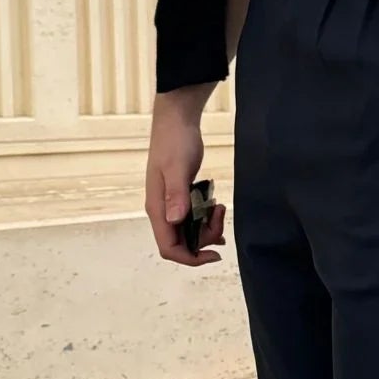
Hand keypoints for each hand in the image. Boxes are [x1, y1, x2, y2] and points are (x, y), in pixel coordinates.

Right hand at [145, 89, 225, 266]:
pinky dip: (207, 219)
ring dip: (208, 227)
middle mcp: (162, 211)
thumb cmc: (175, 141)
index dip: (191, 258)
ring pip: (190, 232)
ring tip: (219, 205)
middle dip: (205, 238)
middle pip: (183, 243)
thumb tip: (174, 220)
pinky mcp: (181, 197)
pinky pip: (194, 219)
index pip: (169, 248)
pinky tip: (217, 207)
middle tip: (220, 213)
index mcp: (157, 209)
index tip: (214, 253)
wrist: (177, 120)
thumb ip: (177, 194)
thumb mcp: (178, 167)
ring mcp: (171, 205)